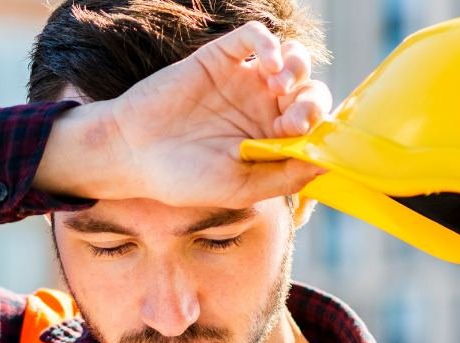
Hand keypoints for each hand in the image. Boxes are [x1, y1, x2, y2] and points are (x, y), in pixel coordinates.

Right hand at [39, 21, 330, 208]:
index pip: (314, 127)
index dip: (318, 128)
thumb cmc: (182, 178)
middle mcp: (261, 109)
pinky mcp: (221, 57)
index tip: (297, 138)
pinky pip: (257, 37)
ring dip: (298, 68)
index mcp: (269, 141)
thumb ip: (284, 177)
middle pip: (310, 92)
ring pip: (292, 60)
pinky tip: (267, 64)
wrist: (131, 154)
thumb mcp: (239, 188)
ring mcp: (243, 81)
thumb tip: (328, 164)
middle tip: (290, 118)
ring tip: (278, 85)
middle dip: (311, 102)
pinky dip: (270, 44)